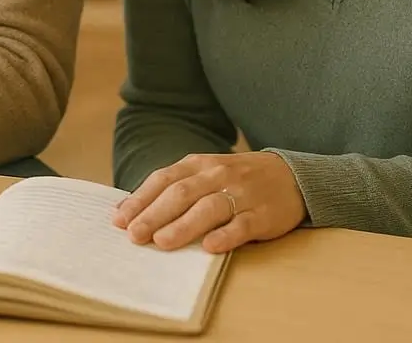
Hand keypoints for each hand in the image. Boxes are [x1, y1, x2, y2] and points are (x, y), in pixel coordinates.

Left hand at [113, 151, 306, 253]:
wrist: (291, 176)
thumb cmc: (237, 179)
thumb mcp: (206, 174)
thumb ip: (175, 188)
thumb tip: (133, 212)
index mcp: (200, 164)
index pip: (164, 179)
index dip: (141, 199)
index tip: (119, 220)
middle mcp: (218, 175)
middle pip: (182, 194)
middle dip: (155, 215)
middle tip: (134, 236)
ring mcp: (242, 194)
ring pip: (209, 208)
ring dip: (184, 226)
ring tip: (162, 242)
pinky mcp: (263, 214)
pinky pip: (243, 225)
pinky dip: (226, 235)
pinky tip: (209, 247)